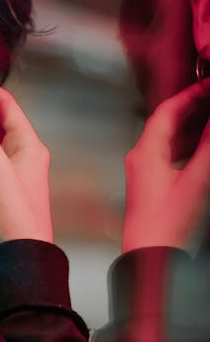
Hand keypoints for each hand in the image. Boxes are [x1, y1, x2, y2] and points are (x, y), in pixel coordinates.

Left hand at [122, 81, 209, 252]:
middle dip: (192, 108)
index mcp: (145, 152)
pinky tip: (201, 148)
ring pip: (168, 138)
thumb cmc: (164, 224)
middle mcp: (140, 158)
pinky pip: (169, 154)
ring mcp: (144, 171)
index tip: (208, 86)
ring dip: (191, 127)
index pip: (166, 111)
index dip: (189, 95)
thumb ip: (207, 147)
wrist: (149, 255)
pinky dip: (187, 145)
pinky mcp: (151, 184)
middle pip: (166, 122)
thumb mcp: (195, 180)